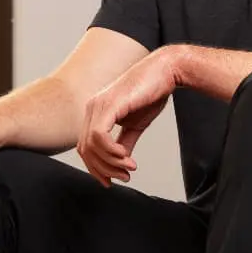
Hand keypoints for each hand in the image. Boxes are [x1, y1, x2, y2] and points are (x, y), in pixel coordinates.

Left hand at [78, 49, 179, 185]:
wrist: (166, 72)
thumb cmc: (151, 94)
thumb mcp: (135, 125)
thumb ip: (124, 143)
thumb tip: (120, 161)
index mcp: (96, 112)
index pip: (86, 146)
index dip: (96, 168)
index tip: (111, 181)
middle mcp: (92, 107)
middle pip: (85, 149)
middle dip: (103, 169)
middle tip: (123, 177)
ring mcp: (98, 105)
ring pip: (91, 145)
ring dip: (111, 163)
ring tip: (129, 167)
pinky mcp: (109, 105)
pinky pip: (100, 136)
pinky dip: (112, 151)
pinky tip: (126, 156)